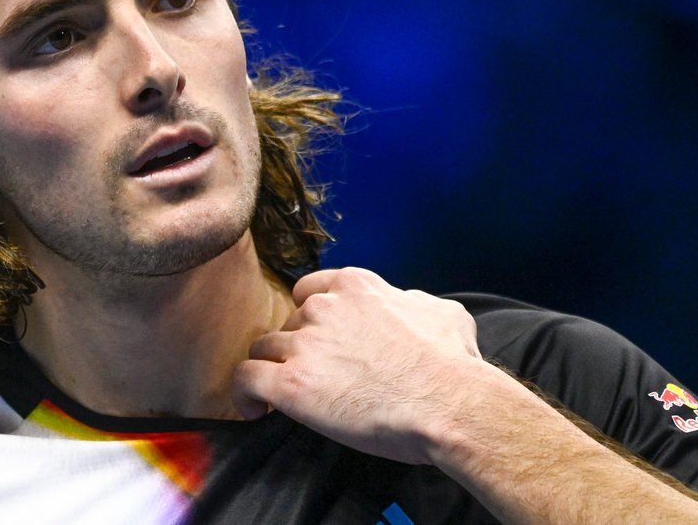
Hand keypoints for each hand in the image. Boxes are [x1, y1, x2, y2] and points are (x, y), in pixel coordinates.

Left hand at [232, 267, 488, 464]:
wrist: (450, 404)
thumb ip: (412, 301)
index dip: (310, 318)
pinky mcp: (290, 384)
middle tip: (315, 377)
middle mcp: (323, 308)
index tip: (316, 340)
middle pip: (289, 324)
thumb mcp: (442, 312)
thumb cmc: (453, 364)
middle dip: (298, 349)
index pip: (310, 291)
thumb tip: (405, 305)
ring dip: (273, 370)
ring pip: (265, 350)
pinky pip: (246, 380)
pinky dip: (244, 394)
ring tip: (282, 397)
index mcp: (355, 287)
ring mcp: (304, 345)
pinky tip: (254, 409)